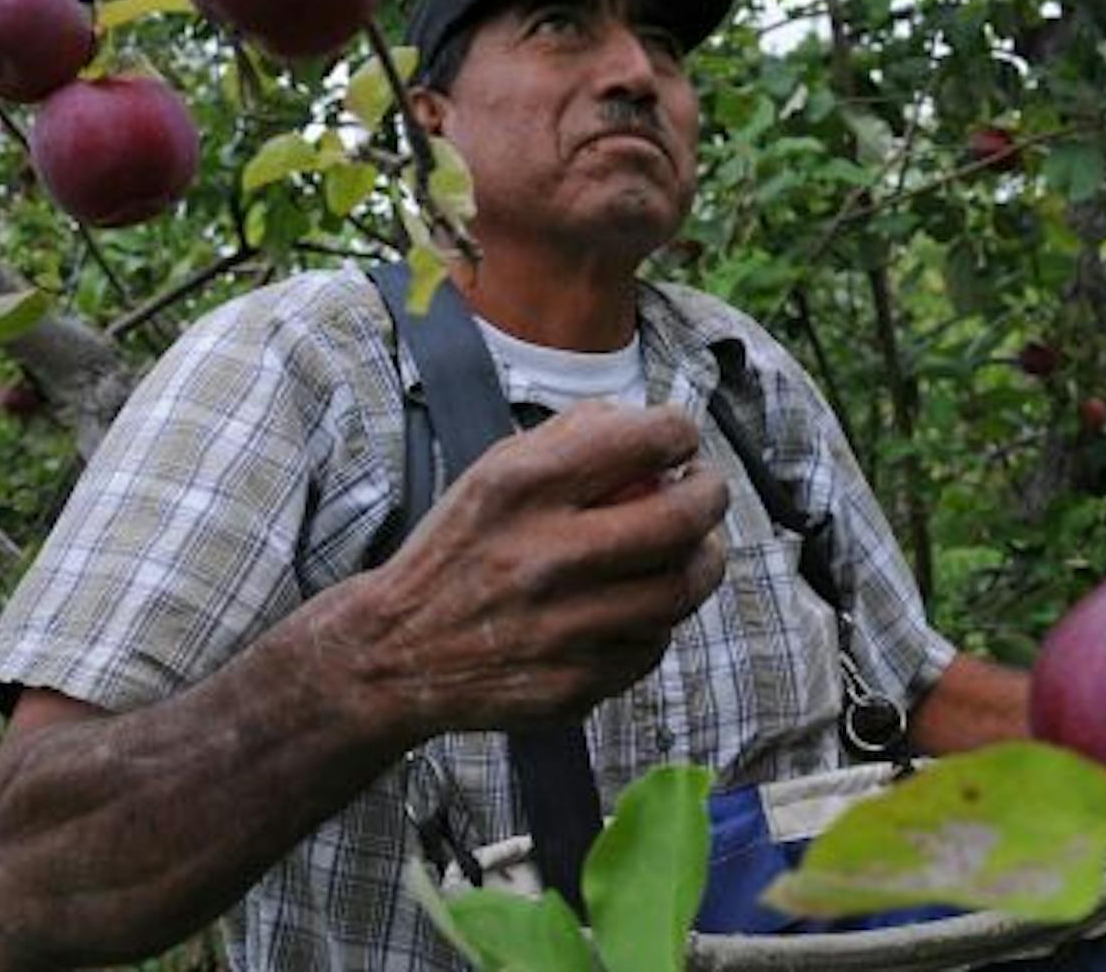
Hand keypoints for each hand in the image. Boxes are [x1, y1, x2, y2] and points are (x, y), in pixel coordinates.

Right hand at [307, 402, 728, 738]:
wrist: (394, 652)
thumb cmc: (459, 548)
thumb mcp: (490, 474)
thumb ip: (569, 437)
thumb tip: (648, 421)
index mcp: (521, 488)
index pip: (642, 441)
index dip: (680, 432)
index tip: (683, 440)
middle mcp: (544, 556)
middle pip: (679, 521)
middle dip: (711, 495)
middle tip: (707, 489)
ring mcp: (561, 628)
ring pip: (679, 591)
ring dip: (703, 561)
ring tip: (697, 547)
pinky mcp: (573, 685)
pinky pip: (650, 646)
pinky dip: (657, 621)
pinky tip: (644, 605)